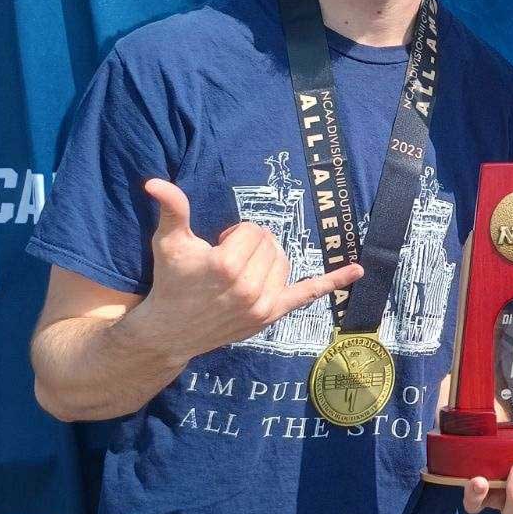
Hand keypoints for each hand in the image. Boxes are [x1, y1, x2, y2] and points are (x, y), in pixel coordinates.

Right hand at [130, 179, 362, 362]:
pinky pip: (307, 294)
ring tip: (242, 271)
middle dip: (251, 245)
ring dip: (268, 260)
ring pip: (284, 262)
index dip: (235, 234)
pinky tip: (358, 271)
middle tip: (227, 260)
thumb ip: (172, 209)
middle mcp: (249, 287)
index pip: (253, 231)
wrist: (169, 330)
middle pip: (270, 244)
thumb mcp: (169, 243)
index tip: (218, 246)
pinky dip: (333, 282)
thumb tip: (154, 182)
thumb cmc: (171, 281)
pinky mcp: (271, 316)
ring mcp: (263, 305)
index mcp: (227, 265)